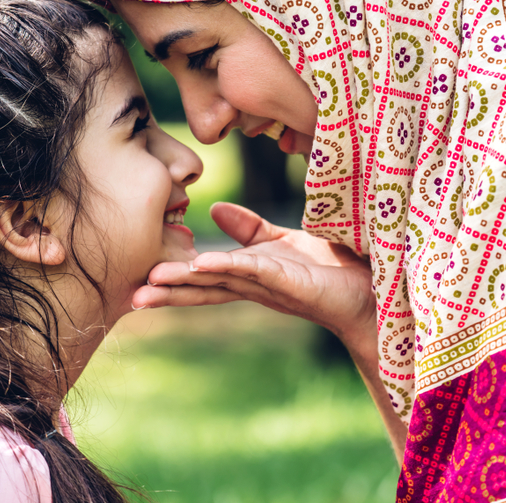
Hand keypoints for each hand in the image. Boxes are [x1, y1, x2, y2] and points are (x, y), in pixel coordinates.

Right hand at [134, 202, 375, 344]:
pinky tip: (202, 265)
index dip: (173, 277)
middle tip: (131, 296)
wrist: (375, 289)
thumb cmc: (333, 268)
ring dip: (186, 283)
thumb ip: (250, 228)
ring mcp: (273, 286)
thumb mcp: (283, 242)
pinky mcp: (294, 284)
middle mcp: (256, 284)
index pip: (205, 277)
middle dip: (168, 291)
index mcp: (250, 275)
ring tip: (151, 284)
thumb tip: (214, 209)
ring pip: (221, 282)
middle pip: (205, 287)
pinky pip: (255, 271)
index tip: (138, 280)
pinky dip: (228, 267)